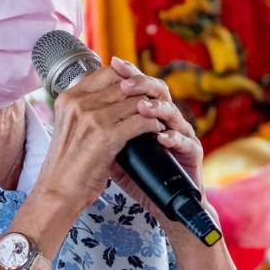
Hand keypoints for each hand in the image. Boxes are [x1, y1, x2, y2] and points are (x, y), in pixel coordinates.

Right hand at [29, 60, 166, 221]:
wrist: (57, 192)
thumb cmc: (66, 166)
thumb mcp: (70, 127)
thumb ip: (86, 109)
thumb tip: (114, 98)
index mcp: (68, 98)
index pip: (107, 72)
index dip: (128, 79)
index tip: (139, 92)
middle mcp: (78, 103)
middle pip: (124, 85)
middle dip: (144, 94)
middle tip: (157, 104)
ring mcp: (92, 118)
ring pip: (135, 101)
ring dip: (152, 109)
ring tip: (159, 118)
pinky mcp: (105, 136)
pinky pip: (140, 121)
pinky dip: (152, 126)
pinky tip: (156, 132)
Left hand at [107, 58, 212, 234]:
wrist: (161, 206)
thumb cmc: (137, 178)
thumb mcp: (112, 152)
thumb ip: (101, 131)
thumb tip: (77, 112)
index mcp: (149, 115)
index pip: (141, 86)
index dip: (129, 74)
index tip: (114, 64)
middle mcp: (167, 120)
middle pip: (159, 92)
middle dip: (142, 84)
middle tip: (126, 83)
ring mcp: (181, 135)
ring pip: (173, 112)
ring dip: (156, 108)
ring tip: (142, 107)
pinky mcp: (192, 153)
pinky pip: (185, 141)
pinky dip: (172, 137)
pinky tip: (161, 136)